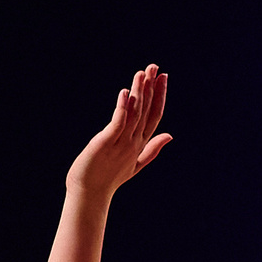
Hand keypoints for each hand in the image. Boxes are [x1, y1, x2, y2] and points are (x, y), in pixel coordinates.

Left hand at [66, 65, 171, 200]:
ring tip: (141, 73)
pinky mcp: (106, 143)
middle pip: (146, 111)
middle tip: (154, 67)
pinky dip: (123, 108)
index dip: (160, 96)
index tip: (163, 77)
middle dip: (151, 88)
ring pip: (134, 114)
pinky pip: (118, 123)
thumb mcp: (136, 163)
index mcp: (140, 144)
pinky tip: (126, 93)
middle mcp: (133, 142)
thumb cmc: (109, 179)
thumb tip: (170, 136)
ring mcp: (121, 143)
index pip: (154, 116)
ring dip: (139, 93)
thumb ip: (153, 149)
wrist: (90, 194)